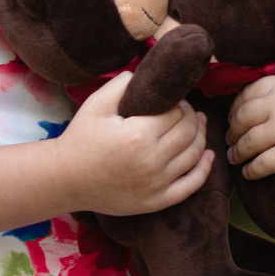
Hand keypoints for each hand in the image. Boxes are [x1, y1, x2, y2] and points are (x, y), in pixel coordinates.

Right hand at [61, 75, 211, 213]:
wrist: (65, 178)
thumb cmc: (81, 138)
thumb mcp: (96, 104)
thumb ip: (123, 84)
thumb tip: (149, 74)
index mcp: (138, 135)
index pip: (176, 113)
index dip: (179, 103)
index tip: (174, 99)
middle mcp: (151, 161)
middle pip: (189, 132)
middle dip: (192, 117)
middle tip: (187, 110)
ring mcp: (156, 184)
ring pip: (194, 155)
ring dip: (201, 137)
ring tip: (198, 125)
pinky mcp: (156, 201)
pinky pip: (191, 185)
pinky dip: (205, 170)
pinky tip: (209, 156)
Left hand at [226, 66, 274, 179]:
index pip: (249, 92)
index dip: (238, 105)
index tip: (236, 115)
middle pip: (242, 117)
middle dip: (232, 129)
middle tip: (230, 137)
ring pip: (246, 143)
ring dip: (237, 152)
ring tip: (235, 157)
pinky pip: (258, 165)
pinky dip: (250, 171)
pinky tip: (249, 173)